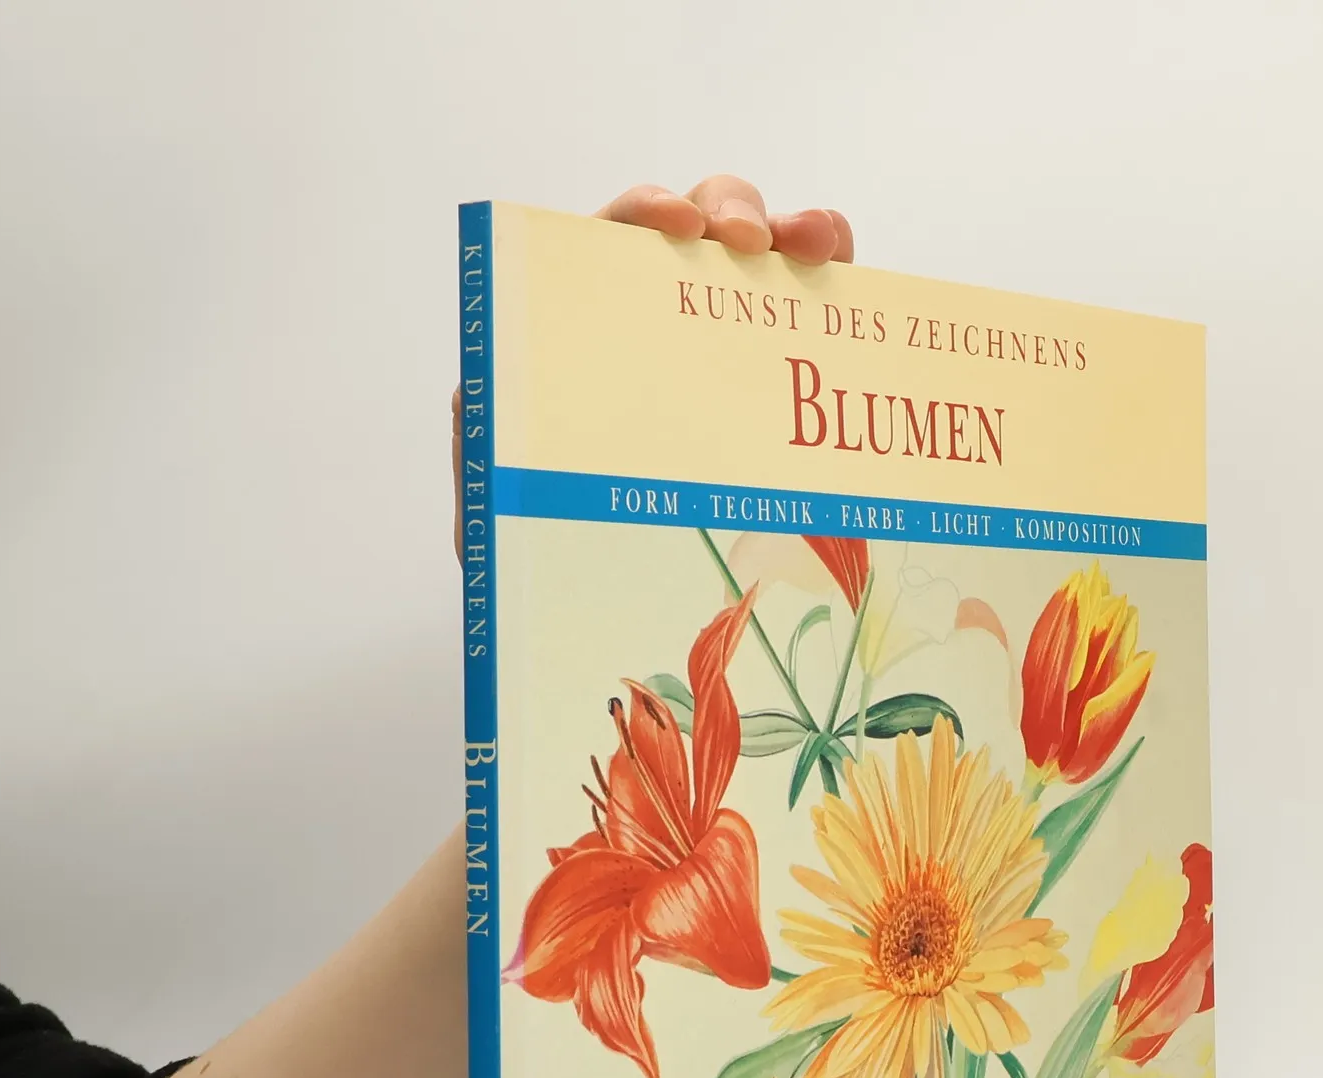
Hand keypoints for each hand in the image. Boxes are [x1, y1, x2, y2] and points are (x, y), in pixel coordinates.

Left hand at [455, 178, 854, 551]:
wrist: (605, 623)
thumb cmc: (554, 560)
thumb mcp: (507, 511)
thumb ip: (488, 454)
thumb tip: (475, 400)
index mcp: (581, 337)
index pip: (605, 244)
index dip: (640, 215)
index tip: (673, 227)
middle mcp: (653, 325)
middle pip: (693, 226)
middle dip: (727, 210)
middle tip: (750, 245)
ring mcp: (720, 347)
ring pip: (763, 254)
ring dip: (794, 232)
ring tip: (820, 245)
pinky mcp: (774, 381)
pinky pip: (812, 310)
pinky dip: (837, 280)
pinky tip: (848, 269)